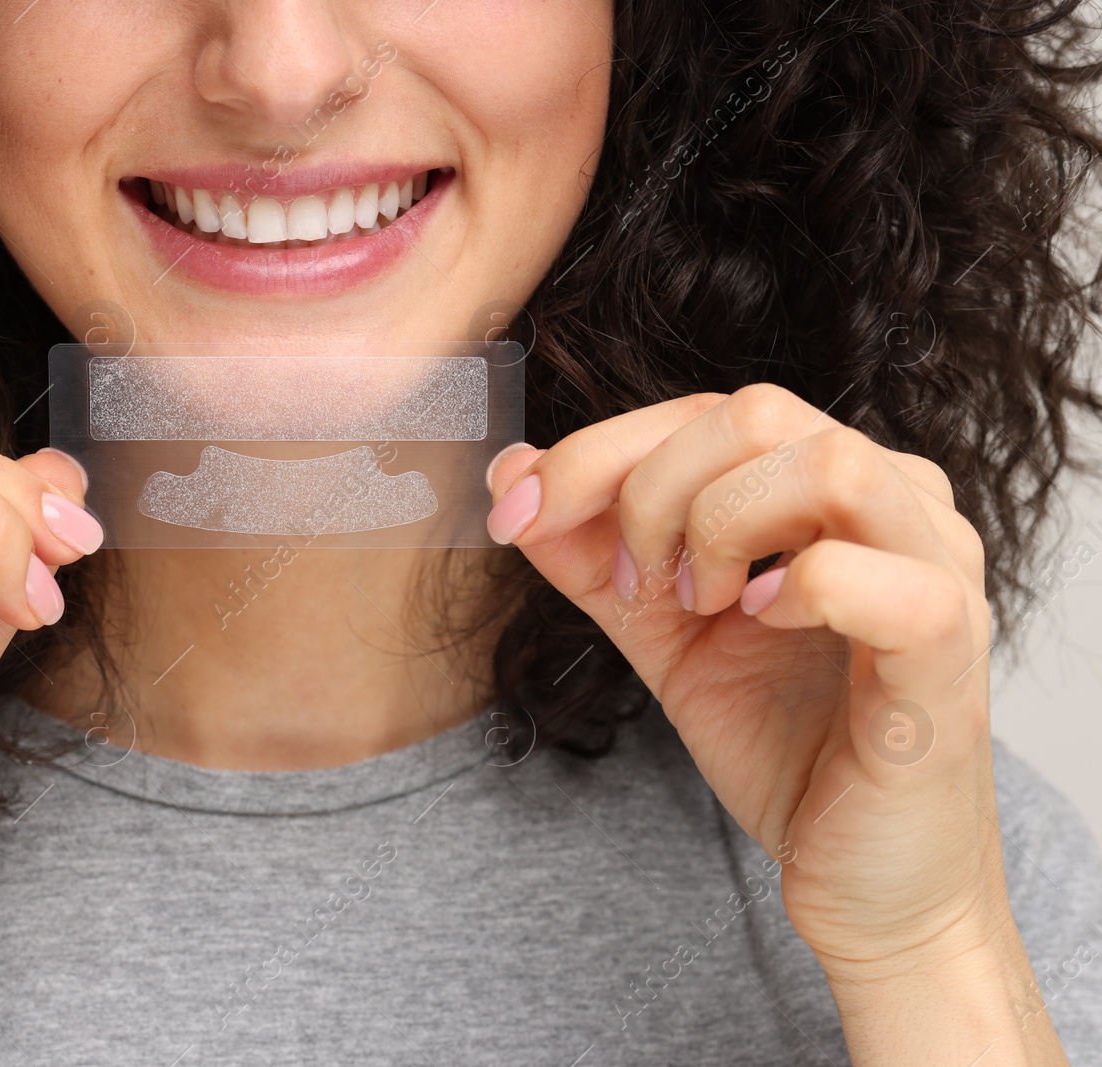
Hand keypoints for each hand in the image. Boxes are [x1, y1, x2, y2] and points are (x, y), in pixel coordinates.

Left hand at [487, 385, 1061, 1063]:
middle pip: (757, 414)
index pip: (708, 412)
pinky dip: (804, 588)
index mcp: (830, 488)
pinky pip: (891, 579)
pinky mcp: (950, 653)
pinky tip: (762, 623)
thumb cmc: (783, 742)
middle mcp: (897, 506)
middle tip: (639, 589)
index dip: (596, 452)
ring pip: (828, 463)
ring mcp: (938, 570)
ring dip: (722, 528)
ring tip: (705, 607)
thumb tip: (511, 472)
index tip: (518, 514)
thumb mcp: (661, 632)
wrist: (862, 880)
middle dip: (651, 493)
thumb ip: (592, 552)